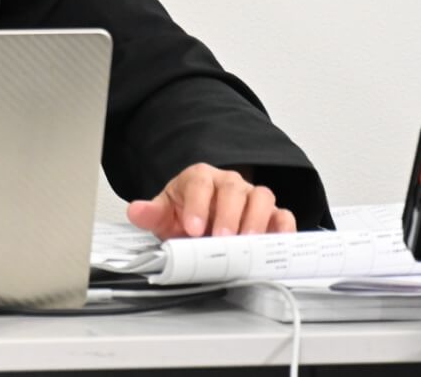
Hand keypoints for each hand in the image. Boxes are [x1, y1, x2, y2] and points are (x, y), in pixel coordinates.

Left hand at [126, 164, 295, 238]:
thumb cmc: (187, 214)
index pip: (200, 183)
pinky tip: (278, 242)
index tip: (192, 228)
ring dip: (256, 220)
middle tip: (220, 238)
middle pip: (233, 189)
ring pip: (261, 197)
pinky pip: (283, 214)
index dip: (197, 205)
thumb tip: (136, 210)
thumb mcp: (166, 214)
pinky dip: (284, 227)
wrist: (204, 219)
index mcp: (200, 178)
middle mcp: (229, 184)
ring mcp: (251, 197)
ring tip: (247, 243)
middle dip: (227, 215)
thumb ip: (151, 213)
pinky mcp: (271, 215)